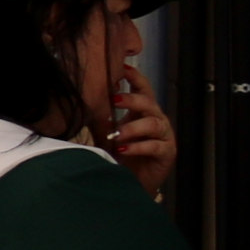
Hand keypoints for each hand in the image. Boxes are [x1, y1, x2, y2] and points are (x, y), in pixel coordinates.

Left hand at [103, 62, 178, 194]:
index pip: (142, 89)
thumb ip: (100, 118)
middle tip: (113, 99)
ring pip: (153, 123)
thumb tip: (82, 101)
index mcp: (141, 112)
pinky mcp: (167, 153)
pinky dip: (137, 146)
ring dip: (132, 127)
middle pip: (148, 102)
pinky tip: (122, 149)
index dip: (135, 77)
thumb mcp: (106, 133)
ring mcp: (163, 136)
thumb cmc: (119, 155)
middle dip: (131, 99)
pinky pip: (155, 146)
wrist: (130, 182)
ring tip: (116, 135)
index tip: (122, 67)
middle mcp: (155, 120)